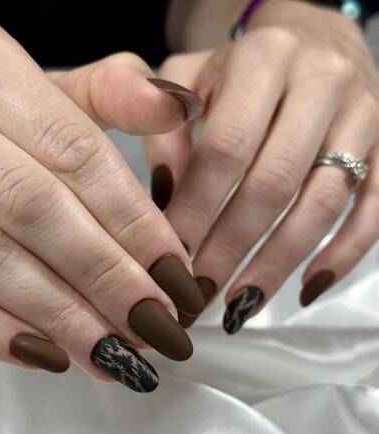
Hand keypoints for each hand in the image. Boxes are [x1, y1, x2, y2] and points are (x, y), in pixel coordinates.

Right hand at [0, 10, 205, 392]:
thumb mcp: (46, 87)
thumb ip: (112, 95)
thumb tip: (181, 106)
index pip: (74, 150)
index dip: (133, 222)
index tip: (176, 278)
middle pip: (32, 205)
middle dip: (104, 277)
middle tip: (155, 329)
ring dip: (57, 315)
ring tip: (114, 355)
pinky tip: (46, 355)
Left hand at [144, 0, 378, 330]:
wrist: (314, 41)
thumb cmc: (242, 70)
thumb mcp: (191, 78)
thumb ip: (165, 129)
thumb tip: (163, 198)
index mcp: (263, 59)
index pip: (226, 149)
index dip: (197, 209)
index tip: (169, 256)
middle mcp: (321, 82)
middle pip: (273, 183)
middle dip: (230, 248)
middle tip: (198, 292)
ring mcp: (364, 115)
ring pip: (323, 204)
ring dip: (277, 264)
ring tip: (239, 305)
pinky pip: (375, 211)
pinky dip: (343, 256)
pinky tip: (306, 289)